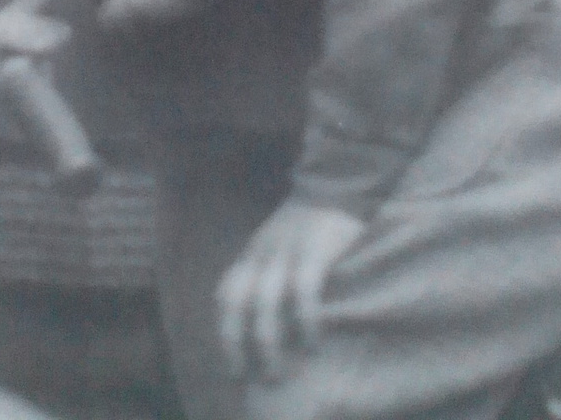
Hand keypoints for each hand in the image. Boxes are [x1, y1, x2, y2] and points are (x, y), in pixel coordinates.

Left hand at [216, 199, 365, 381]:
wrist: (334, 183)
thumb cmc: (305, 222)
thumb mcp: (271, 242)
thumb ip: (258, 269)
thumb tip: (246, 311)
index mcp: (252, 254)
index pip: (226, 295)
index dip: (227, 333)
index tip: (234, 367)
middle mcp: (262, 254)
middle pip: (238, 303)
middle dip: (239, 344)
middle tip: (251, 377)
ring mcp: (286, 252)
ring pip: (265, 302)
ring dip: (268, 341)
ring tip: (277, 373)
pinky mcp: (313, 250)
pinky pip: (303, 290)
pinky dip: (304, 320)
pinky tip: (311, 343)